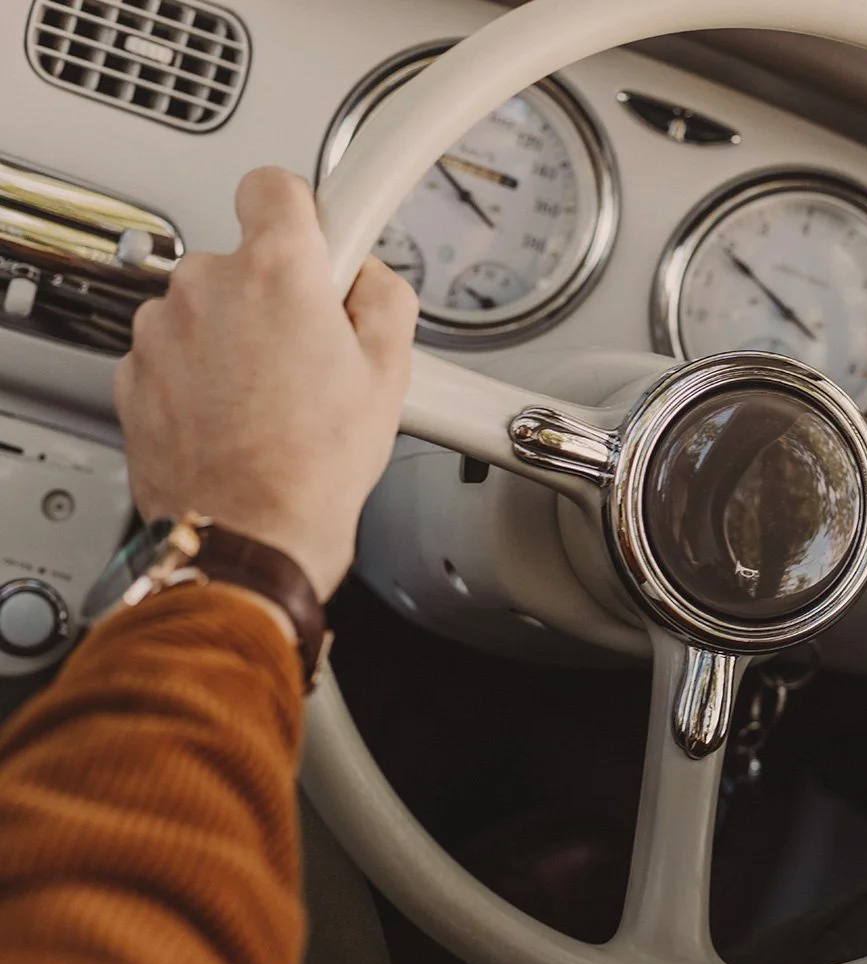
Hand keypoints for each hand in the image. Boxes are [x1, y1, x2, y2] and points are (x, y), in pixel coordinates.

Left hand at [115, 167, 418, 600]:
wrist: (249, 534)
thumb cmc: (312, 465)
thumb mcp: (392, 372)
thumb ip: (387, 296)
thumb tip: (372, 279)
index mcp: (276, 271)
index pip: (274, 185)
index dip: (303, 209)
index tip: (320, 235)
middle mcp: (207, 287)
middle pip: (244, 259)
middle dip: (278, 292)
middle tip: (314, 348)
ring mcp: (162, 331)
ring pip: (207, 308)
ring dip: (236, 336)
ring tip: (276, 395)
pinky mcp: (134, 373)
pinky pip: (175, 353)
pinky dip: (201, 374)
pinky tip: (239, 416)